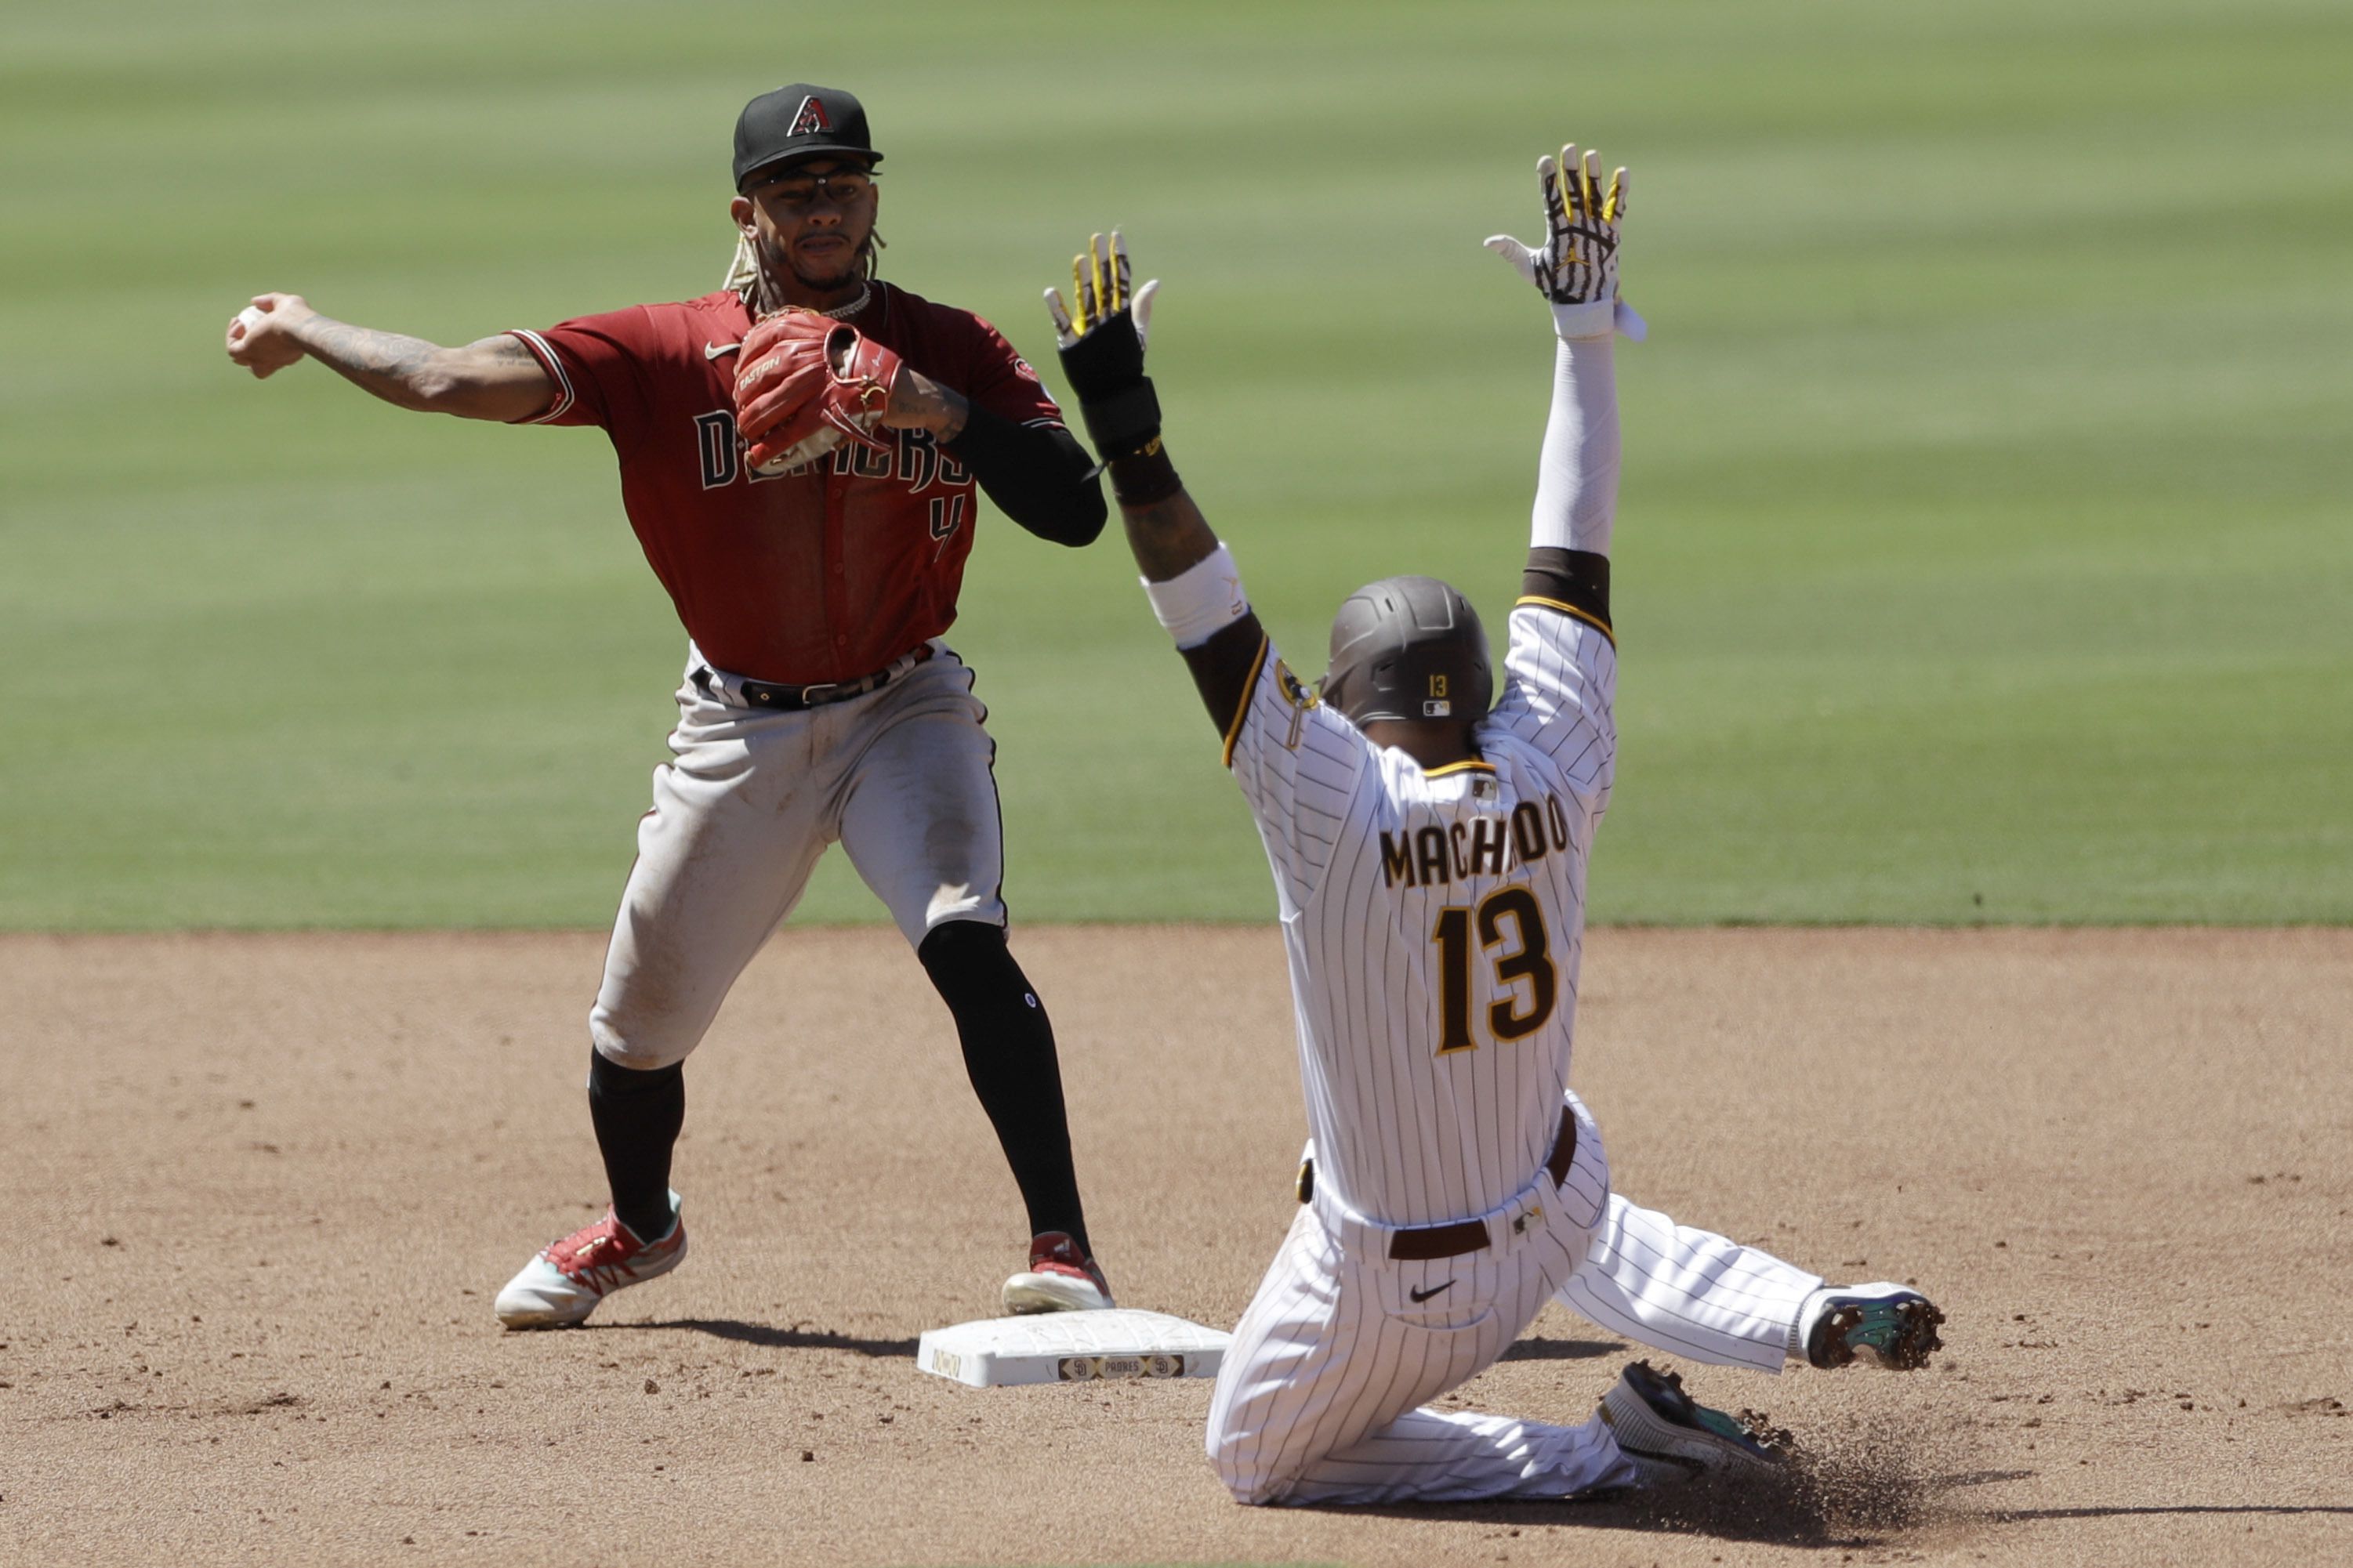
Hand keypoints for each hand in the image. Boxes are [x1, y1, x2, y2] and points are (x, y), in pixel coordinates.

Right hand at [225, 292, 315, 377]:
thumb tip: (255, 301)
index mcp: (286, 354)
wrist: (297, 327)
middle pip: (255, 364)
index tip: (260, 323)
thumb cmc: (298, 317)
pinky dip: (231, 336)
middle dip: (246, 344)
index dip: (263, 340)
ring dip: (235, 340)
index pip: (272, 356)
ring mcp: (260, 360)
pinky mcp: (248, 353)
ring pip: (240, 359)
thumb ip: (271, 301)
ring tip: (239, 322)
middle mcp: (273, 361)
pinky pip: (233, 350)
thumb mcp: (286, 303)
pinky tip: (238, 323)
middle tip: (245, 325)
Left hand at [733, 308, 900, 472]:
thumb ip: (795, 332)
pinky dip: (769, 447)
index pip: (755, 343)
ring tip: (747, 431)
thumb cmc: (857, 357)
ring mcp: (812, 383)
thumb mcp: (824, 331)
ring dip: (751, 423)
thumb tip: (757, 336)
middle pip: (756, 378)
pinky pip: (788, 431)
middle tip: (742, 408)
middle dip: (743, 398)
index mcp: (800, 329)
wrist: (891, 379)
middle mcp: (802, 353)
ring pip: (767, 407)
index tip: (740, 376)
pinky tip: (757, 456)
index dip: (743, 364)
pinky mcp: (824, 410)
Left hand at [1043, 230, 1163, 462]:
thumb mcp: (1139, 333)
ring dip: (1083, 279)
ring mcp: (1090, 331)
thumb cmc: (1126, 361)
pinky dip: (1056, 309)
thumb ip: (1143, 306)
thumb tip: (1155, 281)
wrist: (1113, 393)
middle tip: (1096, 237)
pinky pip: (1063, 324)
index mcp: (1123, 316)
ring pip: (1086, 300)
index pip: (1122, 281)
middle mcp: (1107, 320)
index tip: (1117, 236)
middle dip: (1101, 261)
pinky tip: (1050, 291)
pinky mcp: (1073, 344)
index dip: (1119, 258)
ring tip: (1079, 257)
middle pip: (1104, 285)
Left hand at [1485, 144, 1643, 338]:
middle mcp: (1576, 223)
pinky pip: (1616, 210)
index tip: (1544, 160)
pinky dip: (1620, 192)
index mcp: (1556, 229)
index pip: (1551, 200)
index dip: (1547, 181)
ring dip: (1593, 176)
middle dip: (1571, 171)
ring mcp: (1594, 226)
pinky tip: (1622, 172)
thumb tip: (1488, 241)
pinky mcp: (1611, 234)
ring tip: (1592, 155)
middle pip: (1573, 192)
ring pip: (1594, 196)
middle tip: (1570, 148)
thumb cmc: (1554, 286)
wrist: (1580, 305)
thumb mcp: (1529, 268)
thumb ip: (1511, 252)